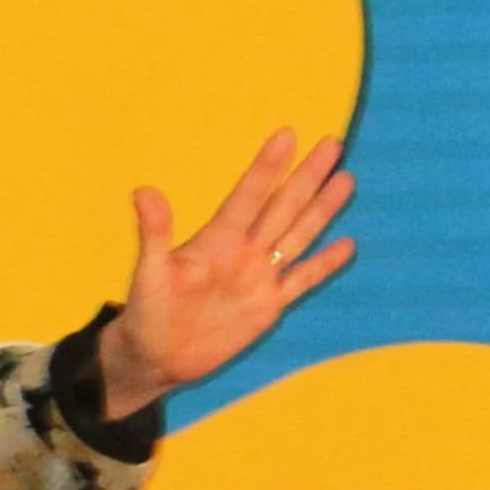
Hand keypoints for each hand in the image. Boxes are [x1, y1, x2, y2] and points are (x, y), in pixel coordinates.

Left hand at [97, 127, 355, 416]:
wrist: (157, 356)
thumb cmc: (147, 311)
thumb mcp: (149, 272)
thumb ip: (153, 233)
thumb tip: (143, 190)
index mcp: (216, 239)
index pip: (248, 195)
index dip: (267, 167)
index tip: (287, 134)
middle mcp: (243, 251)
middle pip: (283, 206)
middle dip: (307, 176)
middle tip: (331, 142)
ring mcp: (259, 276)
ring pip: (298, 235)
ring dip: (321, 209)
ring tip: (345, 178)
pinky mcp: (268, 305)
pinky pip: (302, 279)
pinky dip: (323, 264)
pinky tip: (346, 243)